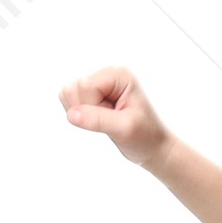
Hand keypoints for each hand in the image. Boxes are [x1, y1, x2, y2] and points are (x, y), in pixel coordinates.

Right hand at [57, 67, 171, 167]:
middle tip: (112, 121)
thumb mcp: (124, 129)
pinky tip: (102, 120)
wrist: (153, 148)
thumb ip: (97, 120)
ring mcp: (98, 84)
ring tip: (108, 121)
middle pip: (73, 89)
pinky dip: (82, 117)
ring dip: (84, 115)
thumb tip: (71, 115)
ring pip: (68, 95)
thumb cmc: (146, 138)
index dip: (93, 109)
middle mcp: (106, 75)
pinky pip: (70, 103)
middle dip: (87, 111)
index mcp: (117, 75)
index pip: (85, 87)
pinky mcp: (93, 95)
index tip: (115, 118)